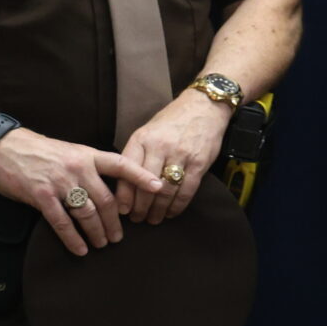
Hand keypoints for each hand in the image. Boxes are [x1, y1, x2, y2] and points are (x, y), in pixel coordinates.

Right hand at [0, 128, 164, 256]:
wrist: (6, 146)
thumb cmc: (42, 152)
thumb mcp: (72, 153)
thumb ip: (90, 168)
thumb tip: (109, 189)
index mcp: (89, 155)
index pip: (121, 165)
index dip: (141, 176)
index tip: (158, 188)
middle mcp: (78, 168)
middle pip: (106, 200)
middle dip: (115, 222)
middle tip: (119, 237)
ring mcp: (60, 182)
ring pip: (87, 213)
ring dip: (96, 232)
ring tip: (101, 244)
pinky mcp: (41, 195)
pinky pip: (62, 222)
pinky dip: (72, 238)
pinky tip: (80, 249)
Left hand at [114, 89, 234, 223]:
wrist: (204, 106)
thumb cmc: (172, 121)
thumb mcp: (147, 132)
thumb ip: (137, 155)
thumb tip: (125, 186)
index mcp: (142, 139)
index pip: (127, 173)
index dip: (124, 195)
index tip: (122, 210)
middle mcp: (160, 147)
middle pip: (145, 186)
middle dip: (140, 207)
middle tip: (138, 219)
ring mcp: (181, 155)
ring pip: (165, 191)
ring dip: (158, 209)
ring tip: (154, 219)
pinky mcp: (200, 162)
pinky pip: (186, 190)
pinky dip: (178, 205)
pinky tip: (172, 212)